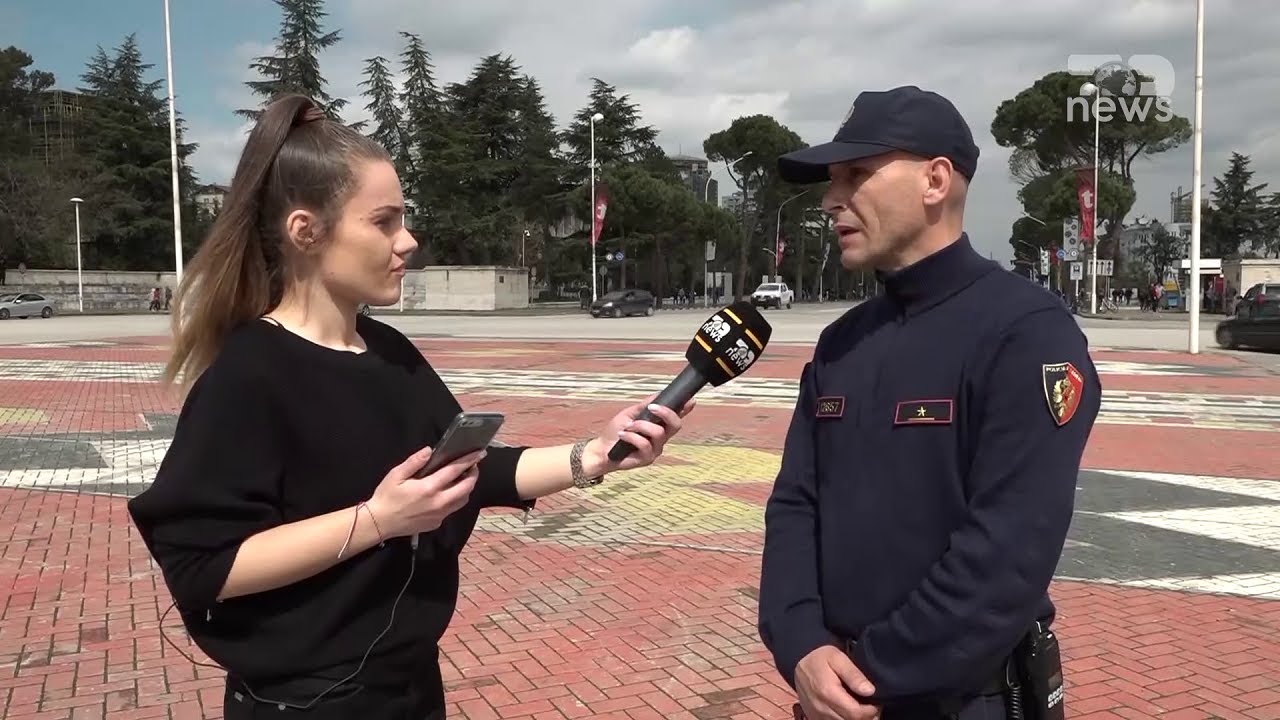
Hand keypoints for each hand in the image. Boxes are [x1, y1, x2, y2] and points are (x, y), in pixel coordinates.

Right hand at [366, 446, 481, 537]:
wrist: (380, 523)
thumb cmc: (386, 497)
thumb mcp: (396, 475)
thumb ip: (414, 462)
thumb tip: (429, 450)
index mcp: (429, 488)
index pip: (455, 471)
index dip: (468, 460)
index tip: (478, 453)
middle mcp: (439, 502)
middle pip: (466, 487)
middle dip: (473, 475)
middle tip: (474, 465)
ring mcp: (440, 515)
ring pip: (463, 500)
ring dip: (467, 488)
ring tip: (464, 478)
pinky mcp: (437, 523)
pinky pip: (452, 509)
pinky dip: (455, 499)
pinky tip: (448, 493)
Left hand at [585, 396, 695, 472]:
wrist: (601, 449)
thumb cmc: (616, 432)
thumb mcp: (630, 414)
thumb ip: (645, 406)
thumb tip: (659, 394)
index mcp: (659, 426)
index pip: (676, 417)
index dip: (685, 409)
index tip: (691, 401)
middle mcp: (661, 438)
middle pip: (676, 425)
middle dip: (666, 413)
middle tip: (652, 408)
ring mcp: (656, 449)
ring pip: (659, 433)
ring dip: (641, 426)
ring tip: (628, 427)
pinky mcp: (647, 459)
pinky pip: (645, 444)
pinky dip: (632, 437)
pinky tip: (623, 436)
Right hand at [795, 646, 879, 719]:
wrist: (799, 662)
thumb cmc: (820, 658)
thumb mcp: (837, 658)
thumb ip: (853, 674)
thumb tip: (870, 691)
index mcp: (828, 693)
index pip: (856, 714)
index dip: (871, 711)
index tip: (876, 702)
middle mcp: (821, 708)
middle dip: (866, 717)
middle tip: (872, 705)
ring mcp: (816, 715)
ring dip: (855, 719)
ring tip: (861, 707)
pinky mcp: (814, 717)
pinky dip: (844, 719)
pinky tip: (848, 710)